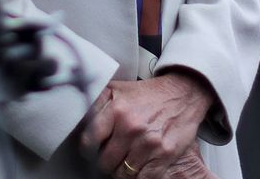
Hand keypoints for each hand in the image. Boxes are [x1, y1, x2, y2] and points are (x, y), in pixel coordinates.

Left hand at [83, 72, 213, 176]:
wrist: (183, 94)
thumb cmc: (149, 94)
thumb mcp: (118, 89)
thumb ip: (96, 103)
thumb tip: (76, 117)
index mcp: (117, 110)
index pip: (89, 141)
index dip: (87, 149)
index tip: (90, 150)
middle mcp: (131, 127)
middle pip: (104, 162)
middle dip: (105, 162)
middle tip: (109, 158)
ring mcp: (148, 143)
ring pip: (122, 174)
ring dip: (121, 172)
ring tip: (123, 162)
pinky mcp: (164, 155)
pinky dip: (138, 177)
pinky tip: (138, 168)